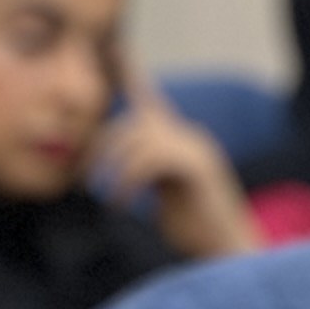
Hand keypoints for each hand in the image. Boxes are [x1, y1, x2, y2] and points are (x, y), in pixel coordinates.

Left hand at [90, 96, 259, 258]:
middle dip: (104, 147)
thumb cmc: (193, 228)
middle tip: (83, 179)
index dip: (135, 82)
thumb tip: (115, 168)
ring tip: (108, 200)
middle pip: (136, 123)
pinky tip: (121, 205)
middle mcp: (190, 137)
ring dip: (115, 169)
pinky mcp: (198, 167)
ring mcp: (196, 149)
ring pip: (142, 139)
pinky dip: (129, 182)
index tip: (120, 60)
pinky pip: (153, 160)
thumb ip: (144, 173)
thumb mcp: (164, 194)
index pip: (153, 103)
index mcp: (181, 141)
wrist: (226, 249)